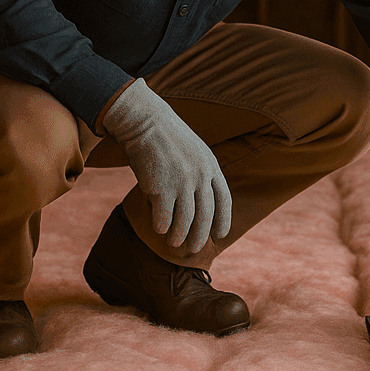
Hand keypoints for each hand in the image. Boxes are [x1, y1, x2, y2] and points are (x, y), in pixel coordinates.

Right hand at [102, 79, 231, 252]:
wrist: (146, 121)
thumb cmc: (166, 138)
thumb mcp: (193, 152)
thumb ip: (199, 175)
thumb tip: (197, 205)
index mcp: (211, 166)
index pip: (224, 200)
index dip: (224, 219)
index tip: (221, 235)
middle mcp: (201, 175)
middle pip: (205, 215)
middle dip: (200, 236)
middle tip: (194, 249)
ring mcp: (182, 182)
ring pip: (185, 220)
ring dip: (179, 236)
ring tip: (174, 243)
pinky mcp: (162, 187)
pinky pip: (164, 216)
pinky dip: (162, 226)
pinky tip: (159, 230)